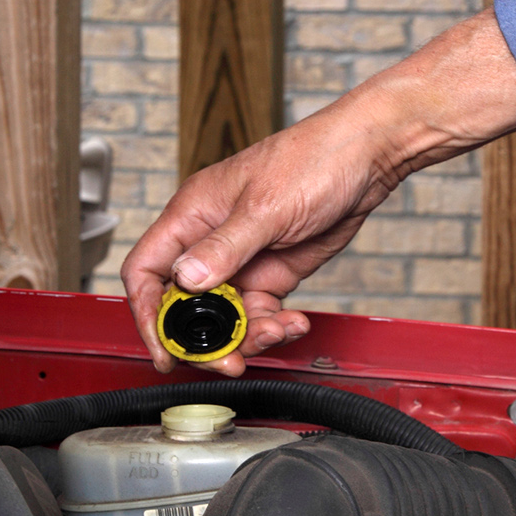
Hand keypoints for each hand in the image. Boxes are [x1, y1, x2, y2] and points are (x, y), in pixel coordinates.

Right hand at [120, 10, 515, 374]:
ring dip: (247, 335)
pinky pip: (260, 312)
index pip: (147, 270)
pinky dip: (273, 325)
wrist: (368, 157)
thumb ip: (224, 247)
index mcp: (193, 214)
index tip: (164, 348)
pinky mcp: (273, 271)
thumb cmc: (314, 158)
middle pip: (185, 305)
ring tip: (276, 331)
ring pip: (226, 316)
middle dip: (204, 337)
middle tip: (228, 358)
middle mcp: (211, 239)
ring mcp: (243, 257)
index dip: (148, 313)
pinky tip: (292, 322)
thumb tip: (185, 280)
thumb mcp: (266, 207)